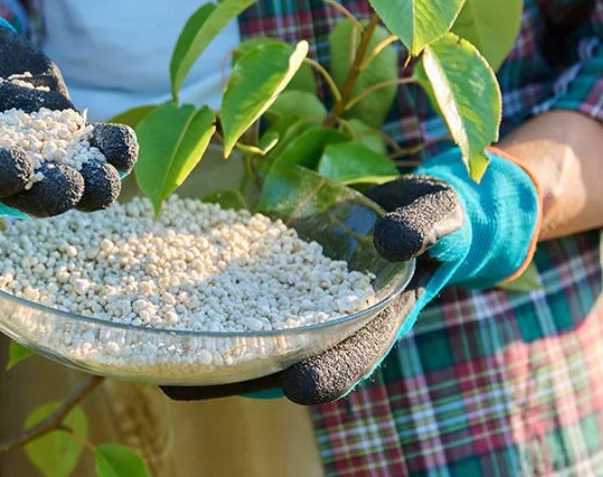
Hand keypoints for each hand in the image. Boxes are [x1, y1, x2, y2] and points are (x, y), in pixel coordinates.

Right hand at [0, 0, 136, 216]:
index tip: (20, 166)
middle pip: (22, 195)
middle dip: (50, 193)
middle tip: (72, 183)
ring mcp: (28, 153)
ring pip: (62, 182)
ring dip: (89, 186)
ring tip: (107, 175)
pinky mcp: (58, 132)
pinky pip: (87, 150)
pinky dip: (107, 152)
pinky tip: (122, 146)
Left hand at [160, 147, 540, 403]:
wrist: (418, 215)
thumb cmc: (438, 220)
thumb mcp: (442, 215)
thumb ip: (425, 224)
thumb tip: (393, 239)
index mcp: (379, 318)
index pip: (353, 354)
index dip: (328, 372)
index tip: (299, 387)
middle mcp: (334, 322)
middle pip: (287, 362)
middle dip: (240, 377)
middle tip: (186, 386)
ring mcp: (305, 305)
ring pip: (257, 341)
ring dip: (214, 358)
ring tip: (160, 368)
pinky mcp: (280, 280)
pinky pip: (244, 302)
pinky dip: (212, 311)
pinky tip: (167, 311)